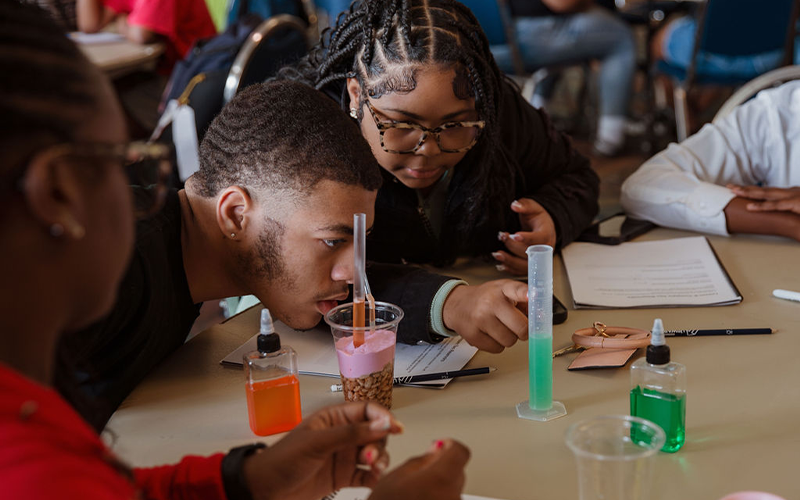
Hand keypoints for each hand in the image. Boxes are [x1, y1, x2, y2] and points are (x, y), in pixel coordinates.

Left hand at [243, 402, 402, 499]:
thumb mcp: (317, 442)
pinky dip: (374, 477)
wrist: (265, 489)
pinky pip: (367, 475)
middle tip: (370, 456)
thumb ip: (351, 433)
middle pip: (374, 433)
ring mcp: (344, 456)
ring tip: (374, 470)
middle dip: (379, 443)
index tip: (395, 427)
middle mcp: (342, 435)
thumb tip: (381, 423)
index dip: (383, 416)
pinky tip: (375, 480)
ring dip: (379, 461)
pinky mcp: (344, 476)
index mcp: (334, 418)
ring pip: (374, 454)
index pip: (366, 410)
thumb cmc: (283, 459)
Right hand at [368, 439, 469, 499]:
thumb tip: (435, 452)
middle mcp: (454, 497)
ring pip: (453, 492)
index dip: (450, 446)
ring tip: (415, 496)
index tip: (441, 446)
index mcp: (441, 478)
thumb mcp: (394, 478)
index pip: (460, 452)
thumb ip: (421, 461)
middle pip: (458, 473)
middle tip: (420, 474)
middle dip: (442, 469)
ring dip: (440, 489)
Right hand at [442, 280, 527, 352]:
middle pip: (522, 328)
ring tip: (500, 327)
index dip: (525, 293)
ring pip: (510, 341)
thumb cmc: (486, 298)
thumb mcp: (504, 291)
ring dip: (509, 338)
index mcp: (502, 289)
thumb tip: (541, 317)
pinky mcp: (473, 336)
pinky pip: (497, 349)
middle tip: (517, 326)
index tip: (532, 295)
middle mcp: (490, 303)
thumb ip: (525, 302)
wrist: (456, 305)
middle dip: (523, 330)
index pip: (516, 289)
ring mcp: (480, 320)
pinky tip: (490, 333)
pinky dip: (497, 344)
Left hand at [493, 198, 556, 274]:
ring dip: (510, 261)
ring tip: (497, 254)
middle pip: (531, 252)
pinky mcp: (533, 265)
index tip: (515, 235)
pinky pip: (523, 271)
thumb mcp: (532, 207)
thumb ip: (524, 205)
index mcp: (547, 232)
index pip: (540, 237)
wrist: (543, 228)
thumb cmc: (537, 218)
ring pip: (527, 265)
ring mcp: (540, 259)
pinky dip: (511, 269)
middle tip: (502, 236)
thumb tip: (514, 205)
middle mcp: (546, 248)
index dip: (528, 238)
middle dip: (513, 246)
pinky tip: (501, 265)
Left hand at [728, 184, 799, 213]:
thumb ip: (789, 208)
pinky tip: (749, 207)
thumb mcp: (799, 207)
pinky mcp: (794, 203)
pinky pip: (776, 205)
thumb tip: (780, 210)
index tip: (738, 189)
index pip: (766, 190)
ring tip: (734, 191)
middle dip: (745, 188)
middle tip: (730, 187)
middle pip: (763, 189)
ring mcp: (791, 197)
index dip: (751, 189)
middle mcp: (788, 192)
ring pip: (765, 194)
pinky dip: (762, 206)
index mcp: (789, 193)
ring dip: (749, 192)